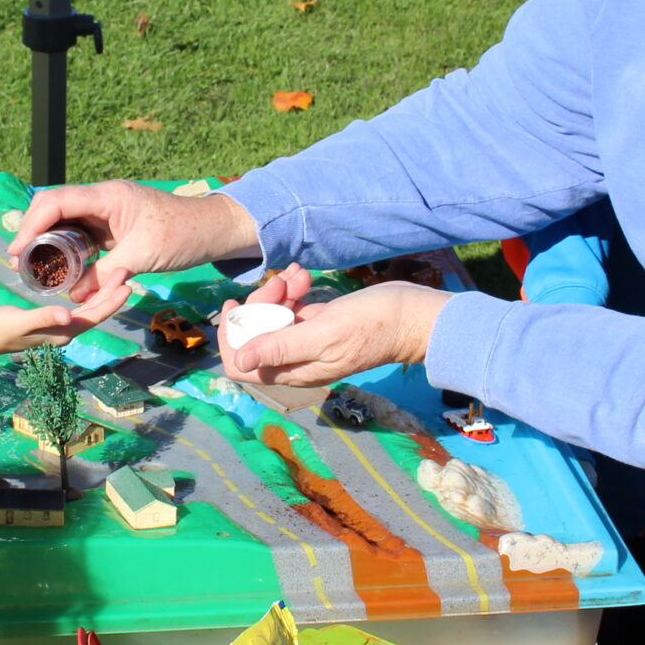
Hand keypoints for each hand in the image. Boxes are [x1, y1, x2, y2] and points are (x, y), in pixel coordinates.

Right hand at [0, 278, 136, 364]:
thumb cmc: (1, 329)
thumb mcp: (21, 321)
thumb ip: (43, 317)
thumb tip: (67, 315)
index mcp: (64, 331)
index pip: (95, 316)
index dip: (112, 301)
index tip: (126, 283)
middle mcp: (67, 330)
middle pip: (96, 311)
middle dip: (112, 293)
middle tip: (124, 270)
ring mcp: (60, 325)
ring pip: (89, 308)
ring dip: (103, 292)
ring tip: (113, 272)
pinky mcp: (53, 318)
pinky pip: (78, 305)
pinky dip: (87, 292)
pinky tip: (89, 279)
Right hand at [8, 181, 258, 300]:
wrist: (212, 230)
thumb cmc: (181, 236)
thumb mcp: (141, 257)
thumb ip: (105, 274)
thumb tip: (75, 295)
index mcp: (108, 196)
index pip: (57, 202)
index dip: (32, 224)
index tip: (19, 250)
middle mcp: (103, 199)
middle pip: (55, 208)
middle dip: (34, 232)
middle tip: (20, 261)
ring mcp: (108, 212)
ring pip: (67, 222)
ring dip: (49, 241)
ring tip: (33, 266)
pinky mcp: (114, 226)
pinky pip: (83, 235)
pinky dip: (69, 250)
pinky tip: (61, 268)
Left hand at [223, 277, 449, 387]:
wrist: (412, 315)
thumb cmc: (373, 325)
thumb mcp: (324, 334)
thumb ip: (281, 347)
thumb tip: (239, 361)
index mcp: (293, 370)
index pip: (241, 364)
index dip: (232, 335)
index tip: (236, 306)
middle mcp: (296, 359)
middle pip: (255, 334)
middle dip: (260, 304)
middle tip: (279, 283)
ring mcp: (307, 341)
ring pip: (273, 317)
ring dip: (279, 292)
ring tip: (299, 274)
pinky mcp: (318, 323)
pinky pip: (292, 307)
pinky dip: (293, 289)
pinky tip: (304, 274)